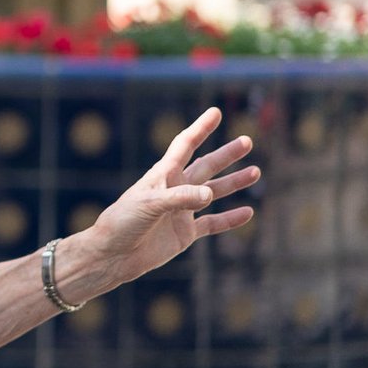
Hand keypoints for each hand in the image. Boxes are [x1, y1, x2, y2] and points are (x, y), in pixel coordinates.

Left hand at [83, 107, 258, 287]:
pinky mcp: (184, 233)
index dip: (200, 129)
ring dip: (233, 182)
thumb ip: (179, 198)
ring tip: (256, 171)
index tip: (215, 112)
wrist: (112, 256)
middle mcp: (174, 190)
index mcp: (162, 176)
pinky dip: (230, 219)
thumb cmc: (122, 223)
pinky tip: (248, 212)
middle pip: (205, 167)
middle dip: (226, 154)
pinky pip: (213, 223)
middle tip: (247, 141)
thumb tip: (210, 193)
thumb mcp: (148, 205)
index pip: (184, 146)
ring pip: (213, 192)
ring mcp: (181, 211)